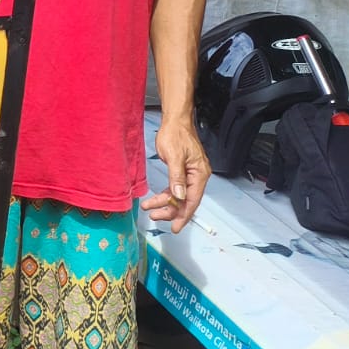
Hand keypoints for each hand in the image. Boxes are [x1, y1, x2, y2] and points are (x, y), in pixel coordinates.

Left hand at [141, 118, 211, 232]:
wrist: (175, 121)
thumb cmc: (176, 135)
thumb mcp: (174, 156)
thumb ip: (176, 177)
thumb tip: (179, 195)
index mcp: (199, 174)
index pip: (192, 200)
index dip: (183, 215)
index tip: (175, 227)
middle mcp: (197, 177)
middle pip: (185, 201)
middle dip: (170, 210)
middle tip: (154, 216)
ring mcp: (190, 175)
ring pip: (178, 196)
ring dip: (165, 203)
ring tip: (149, 208)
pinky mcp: (183, 171)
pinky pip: (175, 188)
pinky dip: (165, 194)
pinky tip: (155, 199)